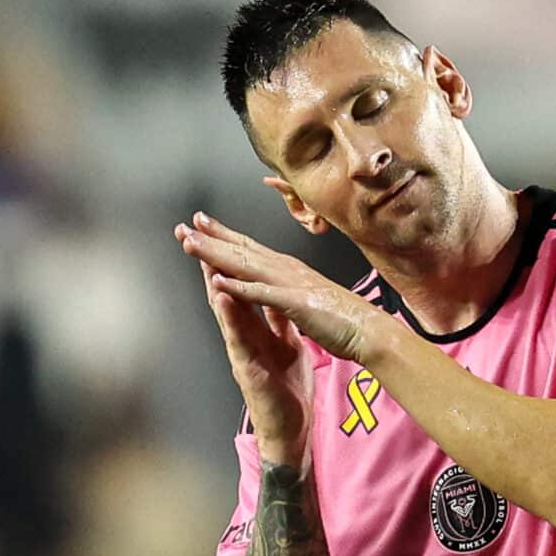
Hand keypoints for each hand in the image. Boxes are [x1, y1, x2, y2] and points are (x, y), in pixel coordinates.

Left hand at [175, 212, 391, 364]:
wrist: (370, 331)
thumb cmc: (345, 318)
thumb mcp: (311, 300)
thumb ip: (292, 291)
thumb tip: (281, 287)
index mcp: (290, 272)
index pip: (251, 250)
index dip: (226, 237)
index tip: (203, 225)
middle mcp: (287, 271)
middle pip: (243, 251)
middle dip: (212, 237)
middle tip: (186, 225)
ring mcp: (290, 285)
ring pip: (246, 265)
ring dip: (217, 254)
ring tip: (191, 244)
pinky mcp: (295, 304)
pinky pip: (262, 294)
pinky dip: (239, 287)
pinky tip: (218, 280)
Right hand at [175, 220, 312, 463]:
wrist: (292, 428)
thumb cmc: (286, 388)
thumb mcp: (285, 344)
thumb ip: (276, 320)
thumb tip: (273, 294)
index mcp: (252, 327)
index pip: (236, 285)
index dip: (226, 257)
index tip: (212, 226)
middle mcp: (241, 335)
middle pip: (221, 290)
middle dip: (206, 260)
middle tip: (187, 229)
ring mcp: (241, 351)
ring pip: (224, 312)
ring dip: (211, 282)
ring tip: (201, 254)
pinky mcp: (247, 368)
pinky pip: (237, 338)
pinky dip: (230, 317)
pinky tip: (222, 297)